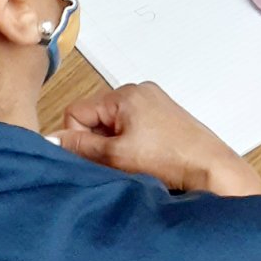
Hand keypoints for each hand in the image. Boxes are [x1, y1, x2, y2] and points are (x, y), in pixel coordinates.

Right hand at [60, 81, 260, 196]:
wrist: (210, 169)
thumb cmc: (172, 159)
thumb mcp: (116, 156)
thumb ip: (80, 146)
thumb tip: (50, 139)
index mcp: (125, 94)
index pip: (77, 112)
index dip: (78, 139)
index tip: (93, 158)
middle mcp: (140, 91)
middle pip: (96, 117)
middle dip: (99, 142)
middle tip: (117, 163)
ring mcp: (154, 102)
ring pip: (114, 125)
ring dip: (116, 145)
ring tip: (136, 162)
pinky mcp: (165, 116)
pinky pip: (134, 127)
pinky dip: (133, 144)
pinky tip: (147, 159)